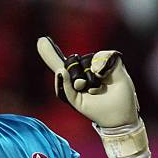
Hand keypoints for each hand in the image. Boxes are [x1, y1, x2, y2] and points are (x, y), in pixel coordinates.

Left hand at [36, 37, 150, 157]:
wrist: (116, 116)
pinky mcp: (113, 61)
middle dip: (75, 76)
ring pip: (87, 59)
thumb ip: (65, 87)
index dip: (50, 52)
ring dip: (90, 77)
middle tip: (82, 87)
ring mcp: (98, 63)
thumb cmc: (96, 109)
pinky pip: (102, 56)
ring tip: (98, 88)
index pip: (59, 62)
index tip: (40, 41)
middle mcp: (85, 67)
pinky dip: (101, 67)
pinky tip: (103, 77)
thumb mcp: (75, 101)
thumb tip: (60, 71)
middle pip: (72, 60)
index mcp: (74, 76)